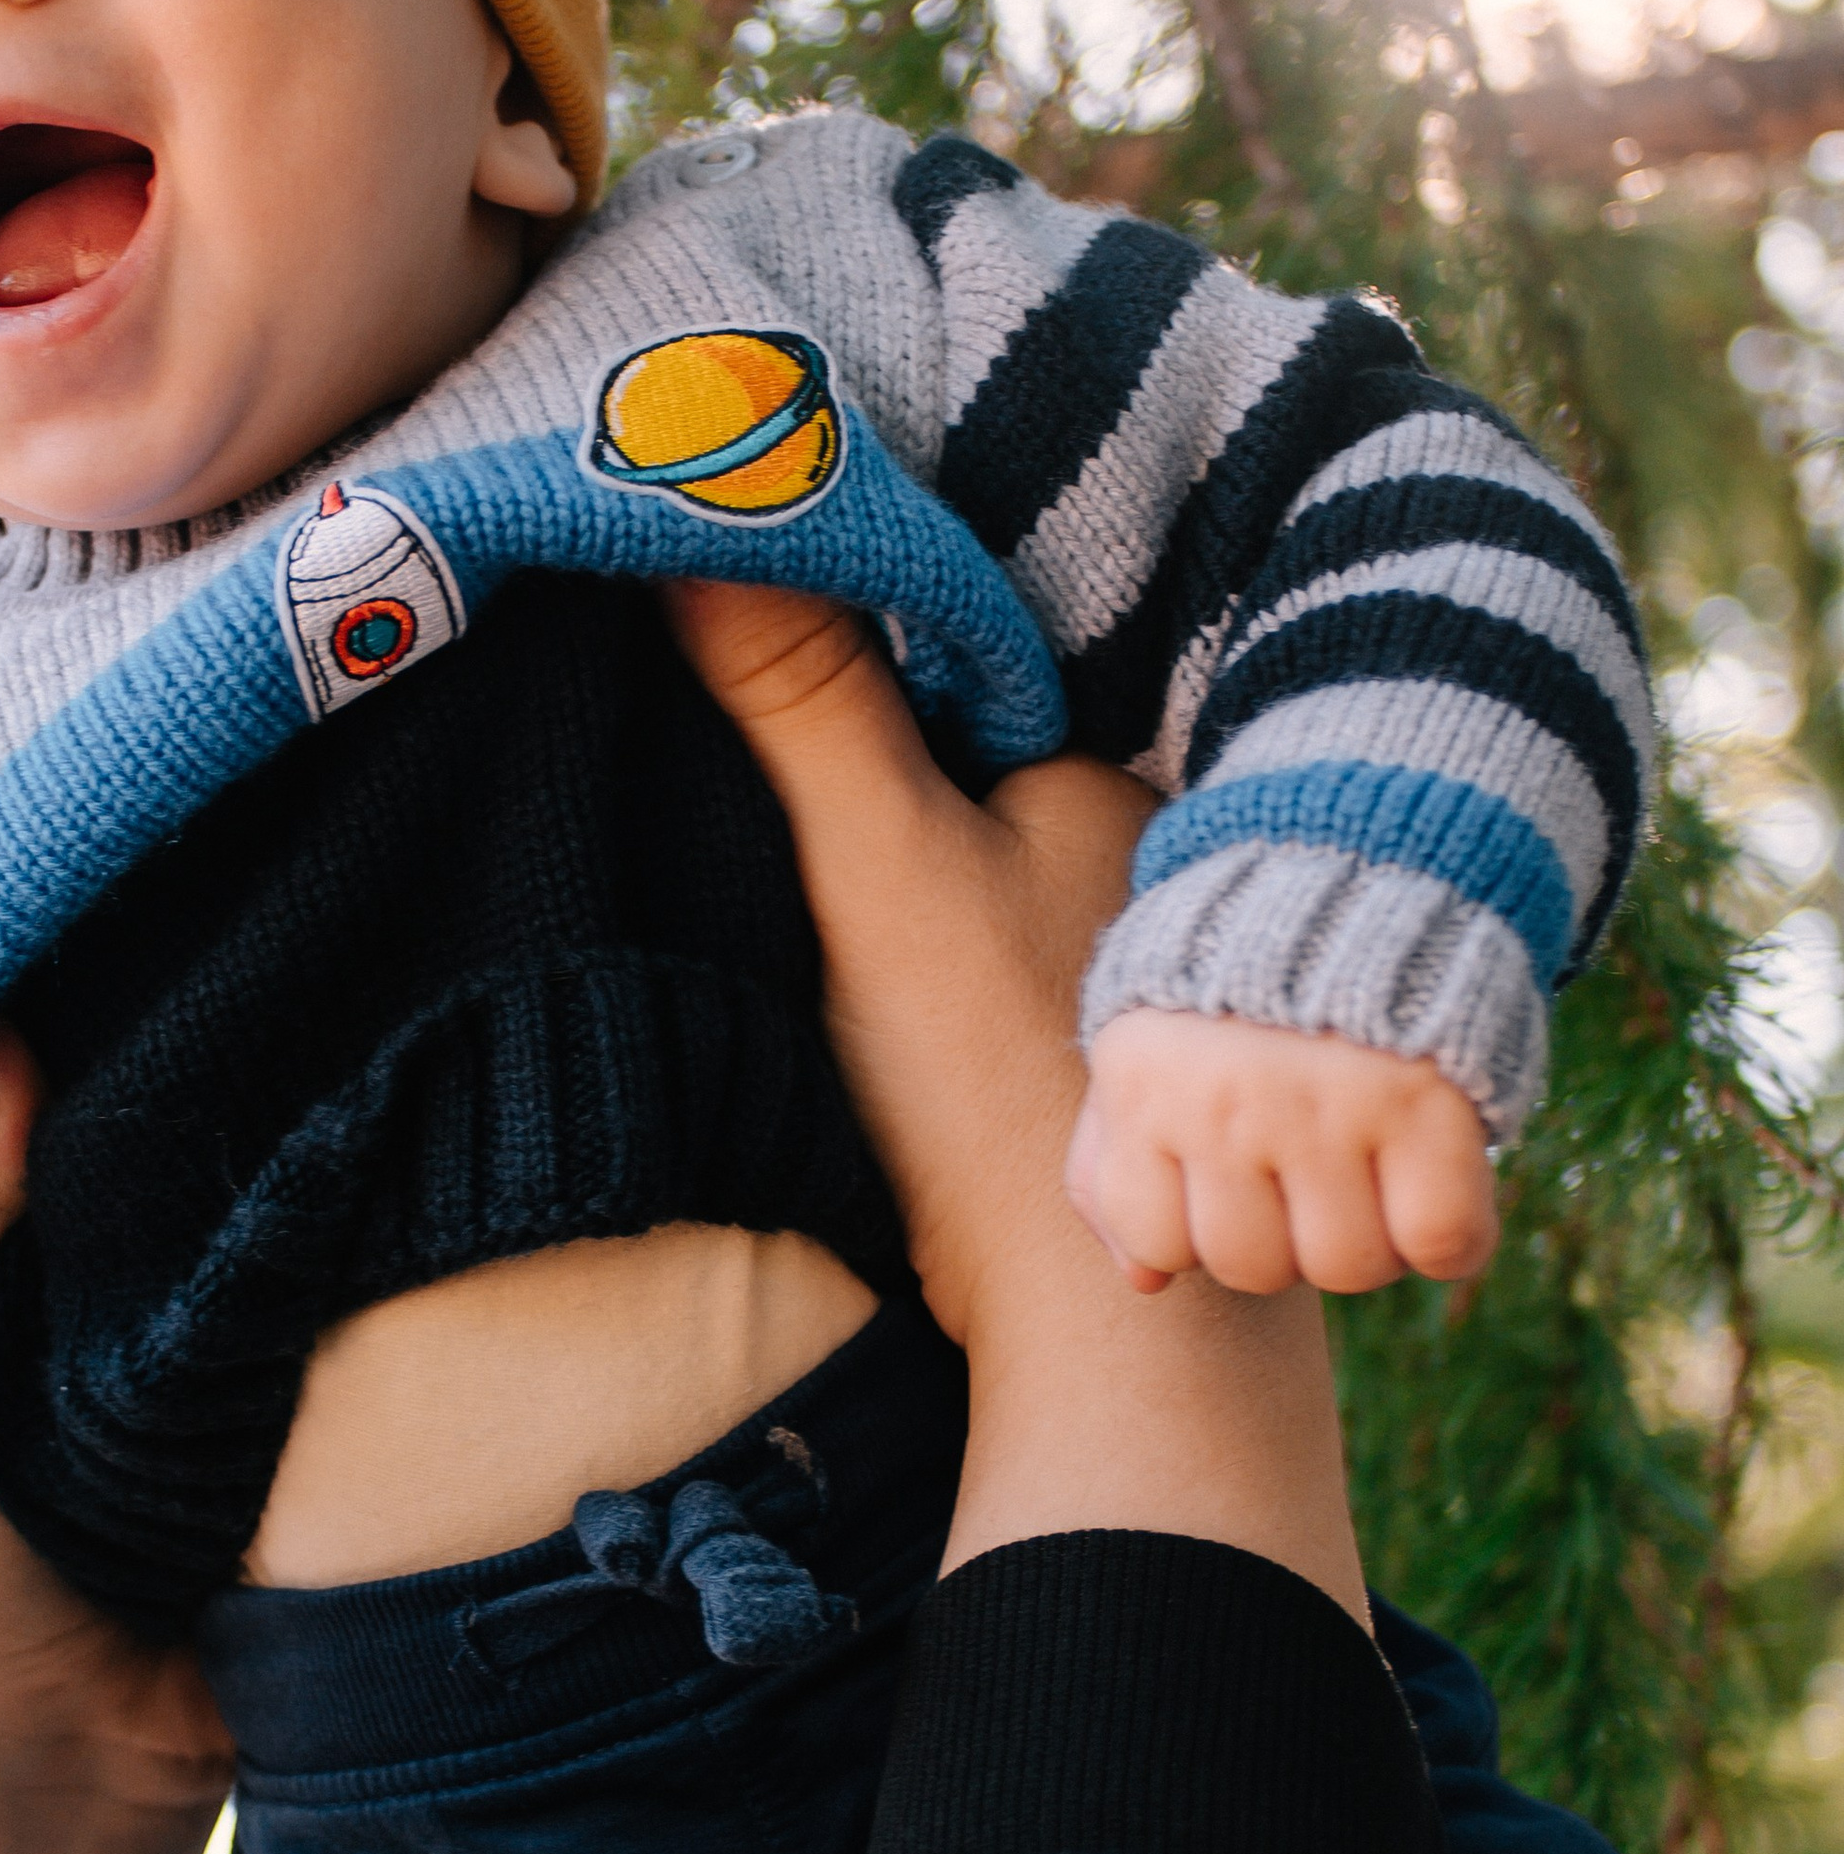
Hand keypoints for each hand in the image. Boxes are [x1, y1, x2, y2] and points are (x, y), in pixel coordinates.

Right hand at [669, 582, 1366, 1621]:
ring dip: (917, 862)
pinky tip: (895, 994)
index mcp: (1107, 774)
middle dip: (892, 755)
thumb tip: (709, 524)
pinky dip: (945, 949)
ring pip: (993, 860)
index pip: (967, 652)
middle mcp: (1144, 850)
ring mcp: (1132, 959)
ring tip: (827, 890)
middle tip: (765, 765)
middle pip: (981, 757)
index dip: (858, 640)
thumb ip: (803, 701)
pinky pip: (1005, 950)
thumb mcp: (875, 868)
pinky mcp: (1102, 1057)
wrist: (1100, 1330)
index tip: (752, 627)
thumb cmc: (995, 1082)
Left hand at [1071, 1011, 1498, 1297]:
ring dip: (1367, 1242)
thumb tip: (1144, 1282)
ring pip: (1346, 1266)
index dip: (1200, 1232)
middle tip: (1308, 1174)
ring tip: (1370, 1176)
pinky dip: (1450, 1239)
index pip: (1159, 1247)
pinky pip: (1440, 1241)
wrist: (1355, 859)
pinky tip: (1436, 1188)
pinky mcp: (1424, 1100)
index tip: (1233, 1177)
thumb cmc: (1230, 979)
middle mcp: (1228, 1102)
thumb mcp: (1144, 1048)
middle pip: (1254, 1268)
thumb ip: (1115, 1163)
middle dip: (1283, 1238)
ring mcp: (1327, 1104)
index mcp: (1145, 1086)